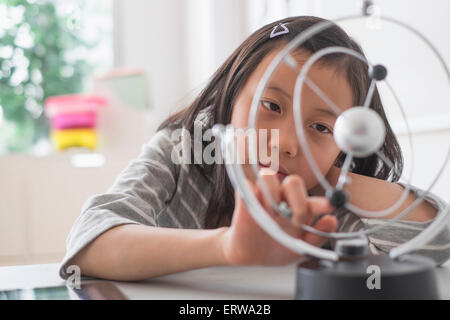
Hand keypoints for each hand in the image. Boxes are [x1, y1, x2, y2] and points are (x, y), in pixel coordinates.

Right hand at [220, 169, 337, 265]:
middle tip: (293, 221)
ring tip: (270, 214)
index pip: (313, 201)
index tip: (330, 207)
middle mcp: (283, 199)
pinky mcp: (245, 197)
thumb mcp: (299, 249)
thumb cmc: (277, 249)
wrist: (250, 256)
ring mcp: (263, 196)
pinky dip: (250, 195)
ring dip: (270, 193)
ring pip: (267, 177)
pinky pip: (247, 187)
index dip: (321, 203)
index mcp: (300, 209)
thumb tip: (332, 221)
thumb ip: (317, 237)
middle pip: (293, 182)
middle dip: (296, 201)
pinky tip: (252, 209)